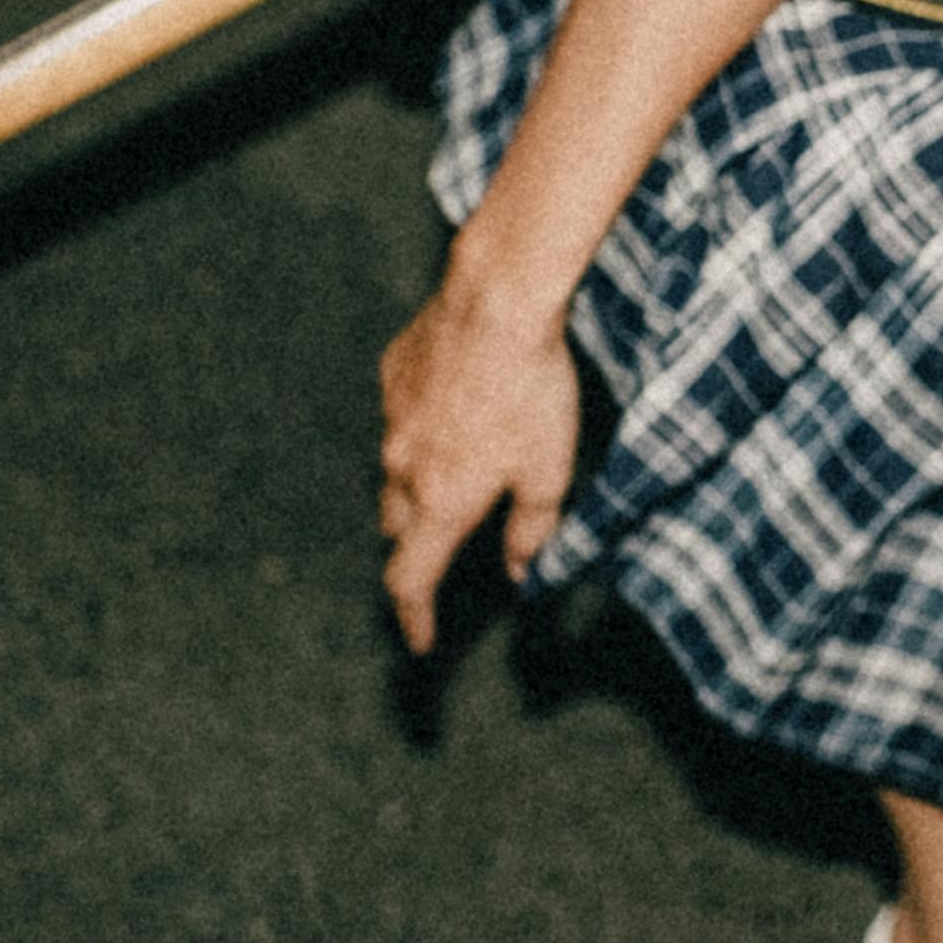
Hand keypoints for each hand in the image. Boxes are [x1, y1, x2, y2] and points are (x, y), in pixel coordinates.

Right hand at [376, 272, 586, 654]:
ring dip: (422, 478)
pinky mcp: (393, 375)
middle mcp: (404, 467)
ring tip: (465, 457)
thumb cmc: (532, 390)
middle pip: (400, 525)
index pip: (410, 579)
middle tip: (453, 533)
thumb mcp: (550, 471)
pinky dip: (424, 422)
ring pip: (397, 469)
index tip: (421, 640)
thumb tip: (522, 569)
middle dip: (421, 539)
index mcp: (442, 502)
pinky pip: (402, 415)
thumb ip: (532, 529)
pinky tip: (460, 399)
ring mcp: (392, 419)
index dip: (414, 616)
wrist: (496, 302)